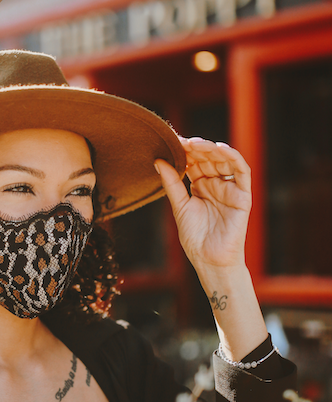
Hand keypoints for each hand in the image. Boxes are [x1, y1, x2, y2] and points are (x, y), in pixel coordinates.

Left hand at [155, 137, 251, 274]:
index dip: (185, 151)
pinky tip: (219, 149)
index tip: (172, 141)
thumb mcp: (180, 206)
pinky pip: (241, 171)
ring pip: (224, 161)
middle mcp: (217, 185)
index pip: (194, 163)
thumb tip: (158, 160)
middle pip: (208, 159)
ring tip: (196, 144)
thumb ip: (172, 184)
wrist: (210, 260)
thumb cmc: (195, 239)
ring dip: (211, 149)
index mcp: (201, 187)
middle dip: (196, 149)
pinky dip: (232, 157)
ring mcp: (230, 189)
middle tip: (182, 141)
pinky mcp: (243, 195)